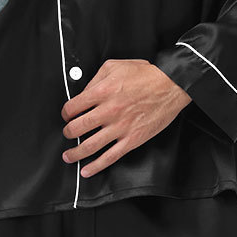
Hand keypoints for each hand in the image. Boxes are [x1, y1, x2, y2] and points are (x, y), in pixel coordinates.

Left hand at [61, 59, 191, 177]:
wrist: (171, 86)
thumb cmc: (146, 75)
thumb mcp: (115, 66)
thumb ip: (95, 79)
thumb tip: (83, 93)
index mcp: (102, 92)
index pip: (72, 107)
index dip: (66, 113)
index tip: (67, 116)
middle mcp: (108, 111)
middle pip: (77, 128)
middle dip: (68, 133)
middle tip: (67, 134)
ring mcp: (120, 128)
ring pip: (90, 146)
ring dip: (75, 153)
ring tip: (69, 156)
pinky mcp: (132, 140)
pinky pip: (110, 157)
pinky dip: (96, 166)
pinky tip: (87, 170)